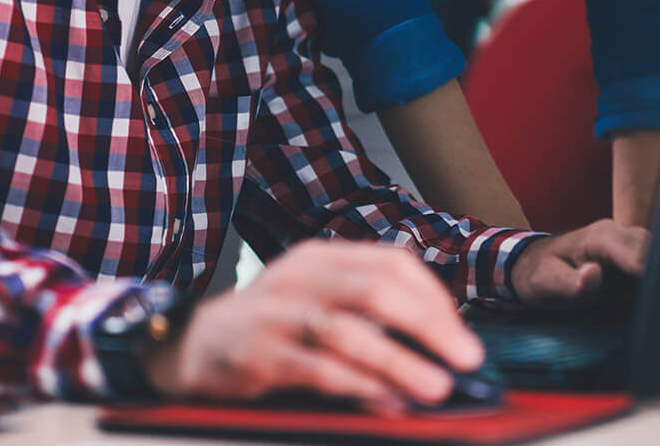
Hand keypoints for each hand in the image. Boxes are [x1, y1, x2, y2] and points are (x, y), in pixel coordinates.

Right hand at [143, 239, 483, 410]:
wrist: (193, 342)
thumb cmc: (272, 323)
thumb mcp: (317, 296)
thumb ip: (366, 308)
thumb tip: (438, 340)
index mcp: (324, 256)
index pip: (393, 263)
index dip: (434, 299)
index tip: (463, 335)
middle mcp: (302, 275)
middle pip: (377, 289)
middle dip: (429, 324)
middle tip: (466, 358)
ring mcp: (278, 313)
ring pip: (349, 331)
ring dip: (399, 361)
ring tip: (436, 387)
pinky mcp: (259, 353)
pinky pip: (317, 369)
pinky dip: (358, 386)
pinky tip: (388, 403)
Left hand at [509, 219, 649, 305]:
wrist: (539, 267)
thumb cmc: (542, 274)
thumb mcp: (547, 282)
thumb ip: (571, 283)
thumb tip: (594, 274)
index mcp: (600, 237)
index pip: (635, 252)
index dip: (650, 271)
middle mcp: (621, 235)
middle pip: (658, 251)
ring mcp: (632, 245)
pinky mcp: (637, 259)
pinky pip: (658, 266)